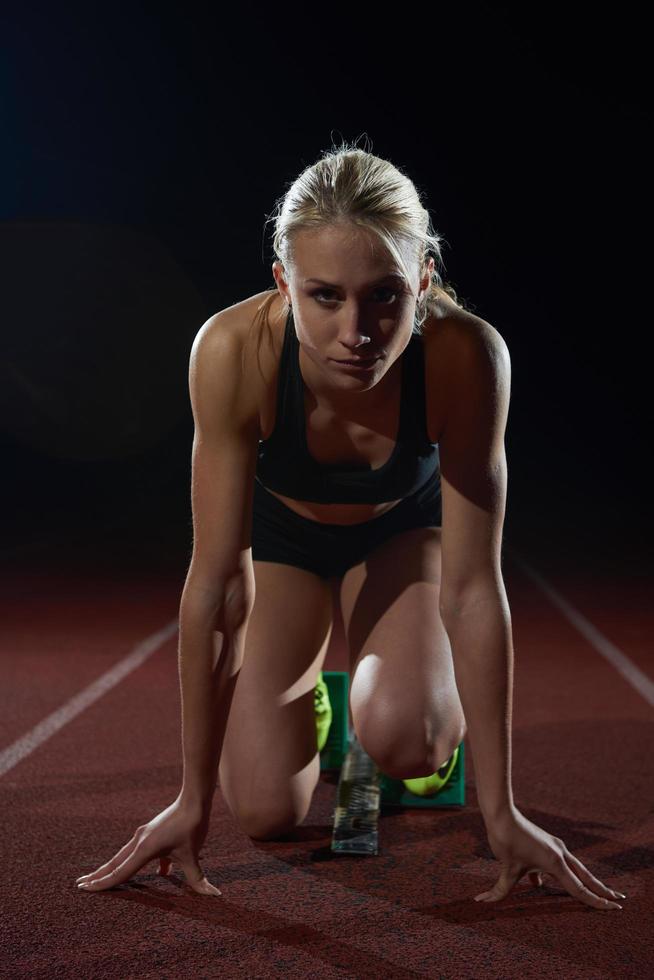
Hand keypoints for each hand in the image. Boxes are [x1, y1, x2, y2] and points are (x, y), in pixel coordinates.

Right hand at [75, 795, 220, 895]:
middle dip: (99, 875)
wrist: (194, 799)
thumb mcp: (193, 855)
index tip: (84, 889)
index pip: (119, 872)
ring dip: (114, 868)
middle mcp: (140, 842)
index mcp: (144, 849)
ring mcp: (145, 836)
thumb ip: (198, 879)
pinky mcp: (153, 833)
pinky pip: (142, 852)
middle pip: (115, 863)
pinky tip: (161, 872)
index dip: (102, 884)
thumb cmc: (192, 825)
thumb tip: (213, 895)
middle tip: (80, 884)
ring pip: (125, 856)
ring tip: (102, 877)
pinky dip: (141, 862)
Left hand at [475, 807, 625, 909]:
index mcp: (555, 862)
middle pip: (586, 877)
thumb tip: (482, 902)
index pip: (580, 889)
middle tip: (619, 901)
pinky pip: (558, 863)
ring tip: (597, 892)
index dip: (597, 902)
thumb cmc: (506, 839)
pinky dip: (559, 875)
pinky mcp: (546, 844)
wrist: (501, 813)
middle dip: (602, 890)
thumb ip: (499, 890)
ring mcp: (554, 847)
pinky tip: (539, 884)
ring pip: (575, 869)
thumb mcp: (506, 868)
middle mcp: (560, 854)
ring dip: (586, 881)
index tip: (614, 909)